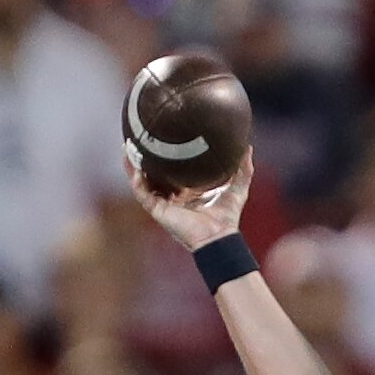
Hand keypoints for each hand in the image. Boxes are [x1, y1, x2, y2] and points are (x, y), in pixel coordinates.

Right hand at [123, 145, 252, 251]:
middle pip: (153, 173)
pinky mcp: (158, 210)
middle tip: (138, 137)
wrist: (219, 237)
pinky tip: (135, 165)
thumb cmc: (227, 218)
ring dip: (133, 165)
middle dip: (144, 157)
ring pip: (142, 181)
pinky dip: (137, 179)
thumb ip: (243, 169)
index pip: (172, 171)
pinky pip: (142, 193)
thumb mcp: (238, 188)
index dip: (167, 156)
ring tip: (126, 147)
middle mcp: (172, 196)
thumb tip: (248, 147)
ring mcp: (163, 203)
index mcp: (187, 191)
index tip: (163, 137)